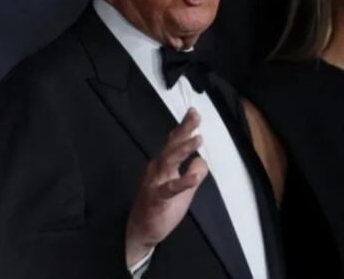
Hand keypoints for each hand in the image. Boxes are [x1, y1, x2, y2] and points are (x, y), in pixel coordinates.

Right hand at [125, 108, 208, 266]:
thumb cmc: (161, 206)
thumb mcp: (183, 188)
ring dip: (183, 149)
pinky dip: (183, 182)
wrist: (141, 230)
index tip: (193, 112)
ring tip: (198, 139)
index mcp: (163, 164)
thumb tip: (202, 160)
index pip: (174, 142)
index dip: (184, 127)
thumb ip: (193, 171)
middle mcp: (158, 168)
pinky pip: (170, 189)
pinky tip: (195, 177)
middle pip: (171, 145)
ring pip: (169, 162)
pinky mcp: (157, 198)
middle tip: (195, 116)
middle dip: (184, 130)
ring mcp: (156, 182)